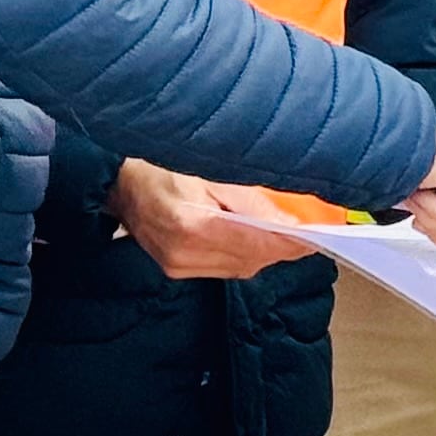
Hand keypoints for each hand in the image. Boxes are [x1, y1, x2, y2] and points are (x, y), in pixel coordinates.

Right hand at [107, 158, 316, 281]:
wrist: (120, 182)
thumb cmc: (162, 166)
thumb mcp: (210, 171)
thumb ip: (251, 201)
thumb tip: (289, 222)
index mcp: (191, 224)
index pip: (254, 242)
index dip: (289, 242)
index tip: (316, 238)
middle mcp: (183, 252)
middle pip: (250, 260)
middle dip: (282, 248)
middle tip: (310, 235)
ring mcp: (177, 265)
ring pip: (239, 268)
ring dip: (265, 254)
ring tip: (286, 237)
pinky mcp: (175, 270)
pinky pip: (223, 268)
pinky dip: (243, 256)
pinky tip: (255, 242)